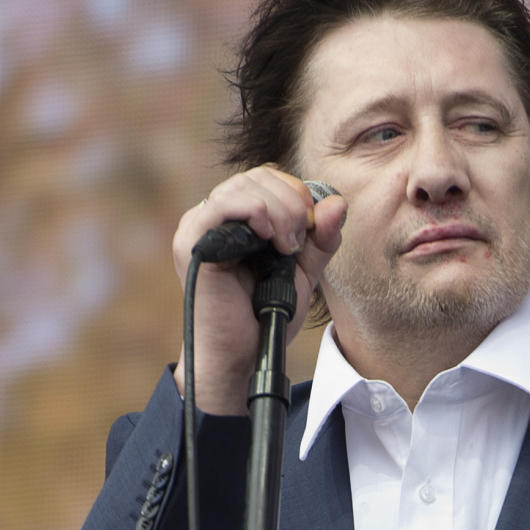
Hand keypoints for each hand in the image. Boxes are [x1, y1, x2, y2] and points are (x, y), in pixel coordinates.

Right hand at [172, 167, 346, 414]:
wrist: (243, 353)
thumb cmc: (266, 316)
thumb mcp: (304, 273)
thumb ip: (321, 240)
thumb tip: (338, 202)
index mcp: (239, 219)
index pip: (268, 178)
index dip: (296, 194)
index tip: (310, 229)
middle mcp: (216, 217)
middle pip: (258, 177)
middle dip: (290, 203)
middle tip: (297, 243)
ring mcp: (200, 226)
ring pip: (242, 186)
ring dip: (277, 211)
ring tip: (284, 247)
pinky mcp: (191, 241)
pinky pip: (221, 205)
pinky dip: (253, 212)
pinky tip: (266, 238)